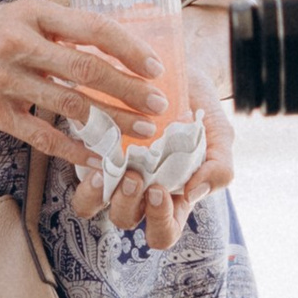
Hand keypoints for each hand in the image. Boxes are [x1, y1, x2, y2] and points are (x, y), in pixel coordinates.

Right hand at [0, 0, 169, 160]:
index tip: (155, 67)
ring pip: (70, 106)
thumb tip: (111, 46)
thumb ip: (58, 29)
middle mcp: (17, 43)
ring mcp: (3, 79)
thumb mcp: (16, 14)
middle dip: (130, 90)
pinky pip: (41, 135)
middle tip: (158, 106)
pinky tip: (97, 158)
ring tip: (139, 133)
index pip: (93, 29)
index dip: (129, 49)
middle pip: (88, 70)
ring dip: (111, 122)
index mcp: (31, 12)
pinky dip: (74, 149)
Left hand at [69, 85, 232, 252]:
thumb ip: (219, 165)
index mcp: (173, 197)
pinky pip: (77, 171)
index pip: (163, 232)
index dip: (159, 221)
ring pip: (92, 205)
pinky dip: (82, 165)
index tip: (160, 189)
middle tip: (134, 176)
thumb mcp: (220, 133)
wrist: (176, 66)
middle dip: (128, 203)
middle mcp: (139, 190)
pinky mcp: (90, 150)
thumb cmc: (200, 106)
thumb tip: (196, 192)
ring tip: (108, 167)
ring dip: (98, 193)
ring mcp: (111, 172)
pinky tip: (96, 148)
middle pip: (125, 220)